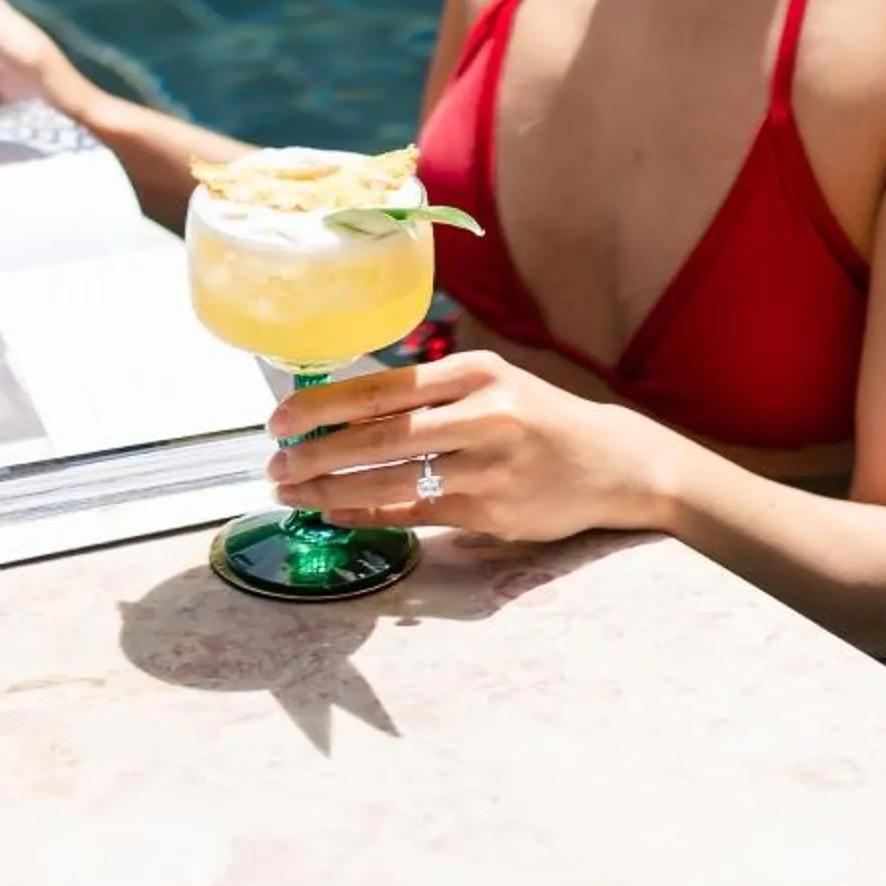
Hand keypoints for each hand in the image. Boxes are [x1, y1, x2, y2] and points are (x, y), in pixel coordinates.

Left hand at [266, 351, 660, 546]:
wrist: (612, 463)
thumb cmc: (537, 420)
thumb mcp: (491, 387)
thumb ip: (429, 397)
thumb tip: (342, 413)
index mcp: (476, 371)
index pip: (384, 386)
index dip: (325, 405)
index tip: (280, 418)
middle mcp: (484, 413)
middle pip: (381, 434)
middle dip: (317, 451)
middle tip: (273, 463)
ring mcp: (489, 466)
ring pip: (393, 479)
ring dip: (333, 489)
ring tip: (292, 492)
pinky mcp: (493, 510)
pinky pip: (415, 514)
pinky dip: (369, 514)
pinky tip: (337, 514)